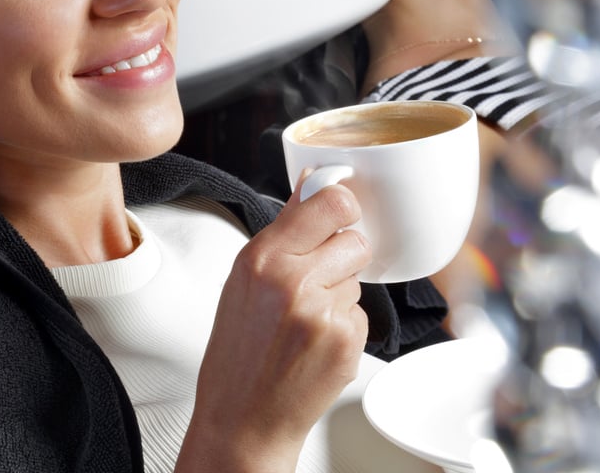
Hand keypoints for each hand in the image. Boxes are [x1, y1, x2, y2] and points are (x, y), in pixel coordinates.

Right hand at [177, 176, 371, 472]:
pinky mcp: (347, 339)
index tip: (339, 211)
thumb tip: (313, 182)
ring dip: (341, 291)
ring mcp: (323, 311)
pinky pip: (361, 312)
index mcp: (263, 257)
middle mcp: (293, 280)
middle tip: (315, 279)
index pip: (330, 202)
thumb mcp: (244, 278)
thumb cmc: (238, 350)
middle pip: (354, 240)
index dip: (341, 205)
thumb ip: (284, 229)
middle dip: (341, 256)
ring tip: (306, 318)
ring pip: (358, 277)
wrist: (243, 417)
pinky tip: (316, 341)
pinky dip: (344, 324)